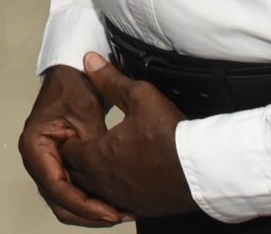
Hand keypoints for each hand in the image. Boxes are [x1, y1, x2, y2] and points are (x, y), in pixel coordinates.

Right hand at [18, 64, 127, 226]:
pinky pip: (74, 193)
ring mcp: (49, 165)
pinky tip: (113, 203)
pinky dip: (92, 202)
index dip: (83, 203)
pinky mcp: (62, 166)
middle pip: (59, 201)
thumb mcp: (86, 114)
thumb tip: (106, 176)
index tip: (108, 211)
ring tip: (119, 212)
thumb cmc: (72, 88)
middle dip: (88, 213)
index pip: (56, 185)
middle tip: (117, 215)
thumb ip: (92, 146)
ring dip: (90, 212)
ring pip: (66, 203)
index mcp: (35, 145)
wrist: (73, 74)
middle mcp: (38, 159)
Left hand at [61, 53, 196, 218]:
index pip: (67, 151)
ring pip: (97, 192)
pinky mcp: (142, 209)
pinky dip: (118, 193)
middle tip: (90, 146)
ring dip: (98, 179)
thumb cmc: (170, 135)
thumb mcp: (140, 96)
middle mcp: (105, 182)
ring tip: (109, 163)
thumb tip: (90, 61)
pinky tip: (130, 180)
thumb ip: (111, 80)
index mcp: (98, 155)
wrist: (203, 169)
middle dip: (80, 160)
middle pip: (78, 174)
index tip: (80, 133)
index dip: (71, 140)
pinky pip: (120, 203)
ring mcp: (123, 198)